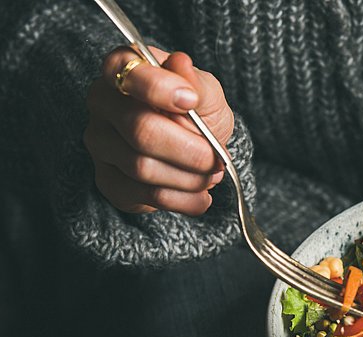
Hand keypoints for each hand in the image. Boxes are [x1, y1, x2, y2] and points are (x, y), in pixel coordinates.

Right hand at [84, 46, 233, 215]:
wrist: (195, 148)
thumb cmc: (196, 112)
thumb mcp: (206, 93)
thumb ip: (196, 83)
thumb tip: (181, 64)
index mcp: (123, 70)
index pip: (128, 73)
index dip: (160, 89)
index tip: (192, 102)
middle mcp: (103, 104)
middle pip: (140, 129)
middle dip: (189, 150)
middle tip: (217, 159)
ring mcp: (100, 143)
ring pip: (142, 167)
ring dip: (189, 178)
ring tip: (212, 175)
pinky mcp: (108, 180)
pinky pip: (144, 195)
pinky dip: (182, 200)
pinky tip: (201, 197)